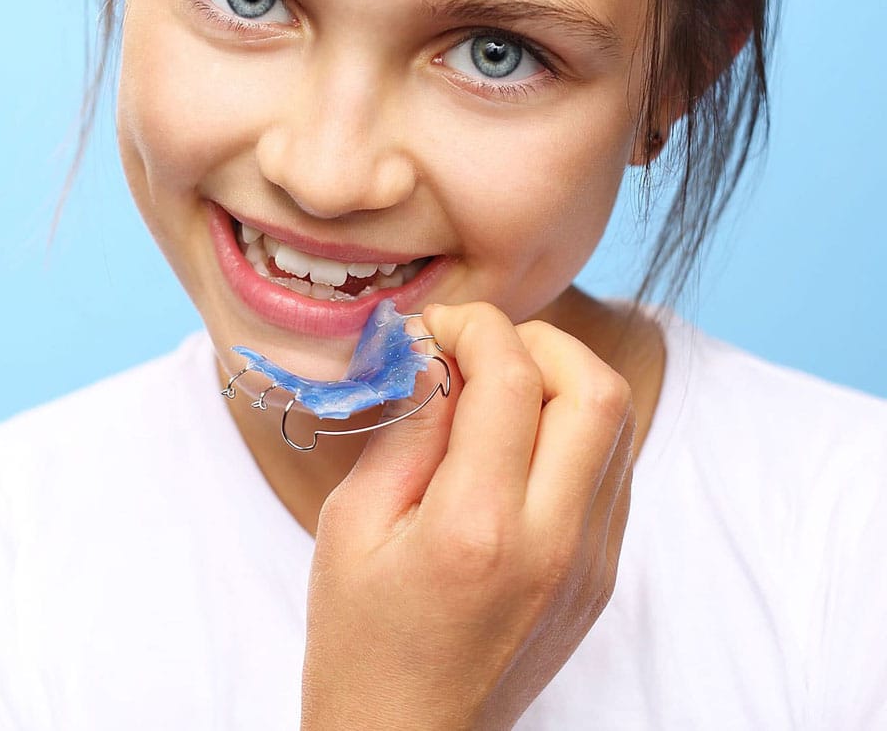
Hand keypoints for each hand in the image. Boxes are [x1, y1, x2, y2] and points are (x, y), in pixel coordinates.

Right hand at [300, 301, 636, 730]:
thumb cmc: (360, 640)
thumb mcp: (351, 523)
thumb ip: (405, 426)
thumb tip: (437, 352)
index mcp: (478, 530)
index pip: (512, 381)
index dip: (476, 327)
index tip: (438, 328)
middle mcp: (555, 543)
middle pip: (595, 389)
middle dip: (538, 341)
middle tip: (480, 349)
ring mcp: (591, 562)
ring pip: (616, 423)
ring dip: (562, 380)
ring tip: (498, 389)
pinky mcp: (602, 574)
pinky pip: (611, 467)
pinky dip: (573, 427)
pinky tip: (518, 441)